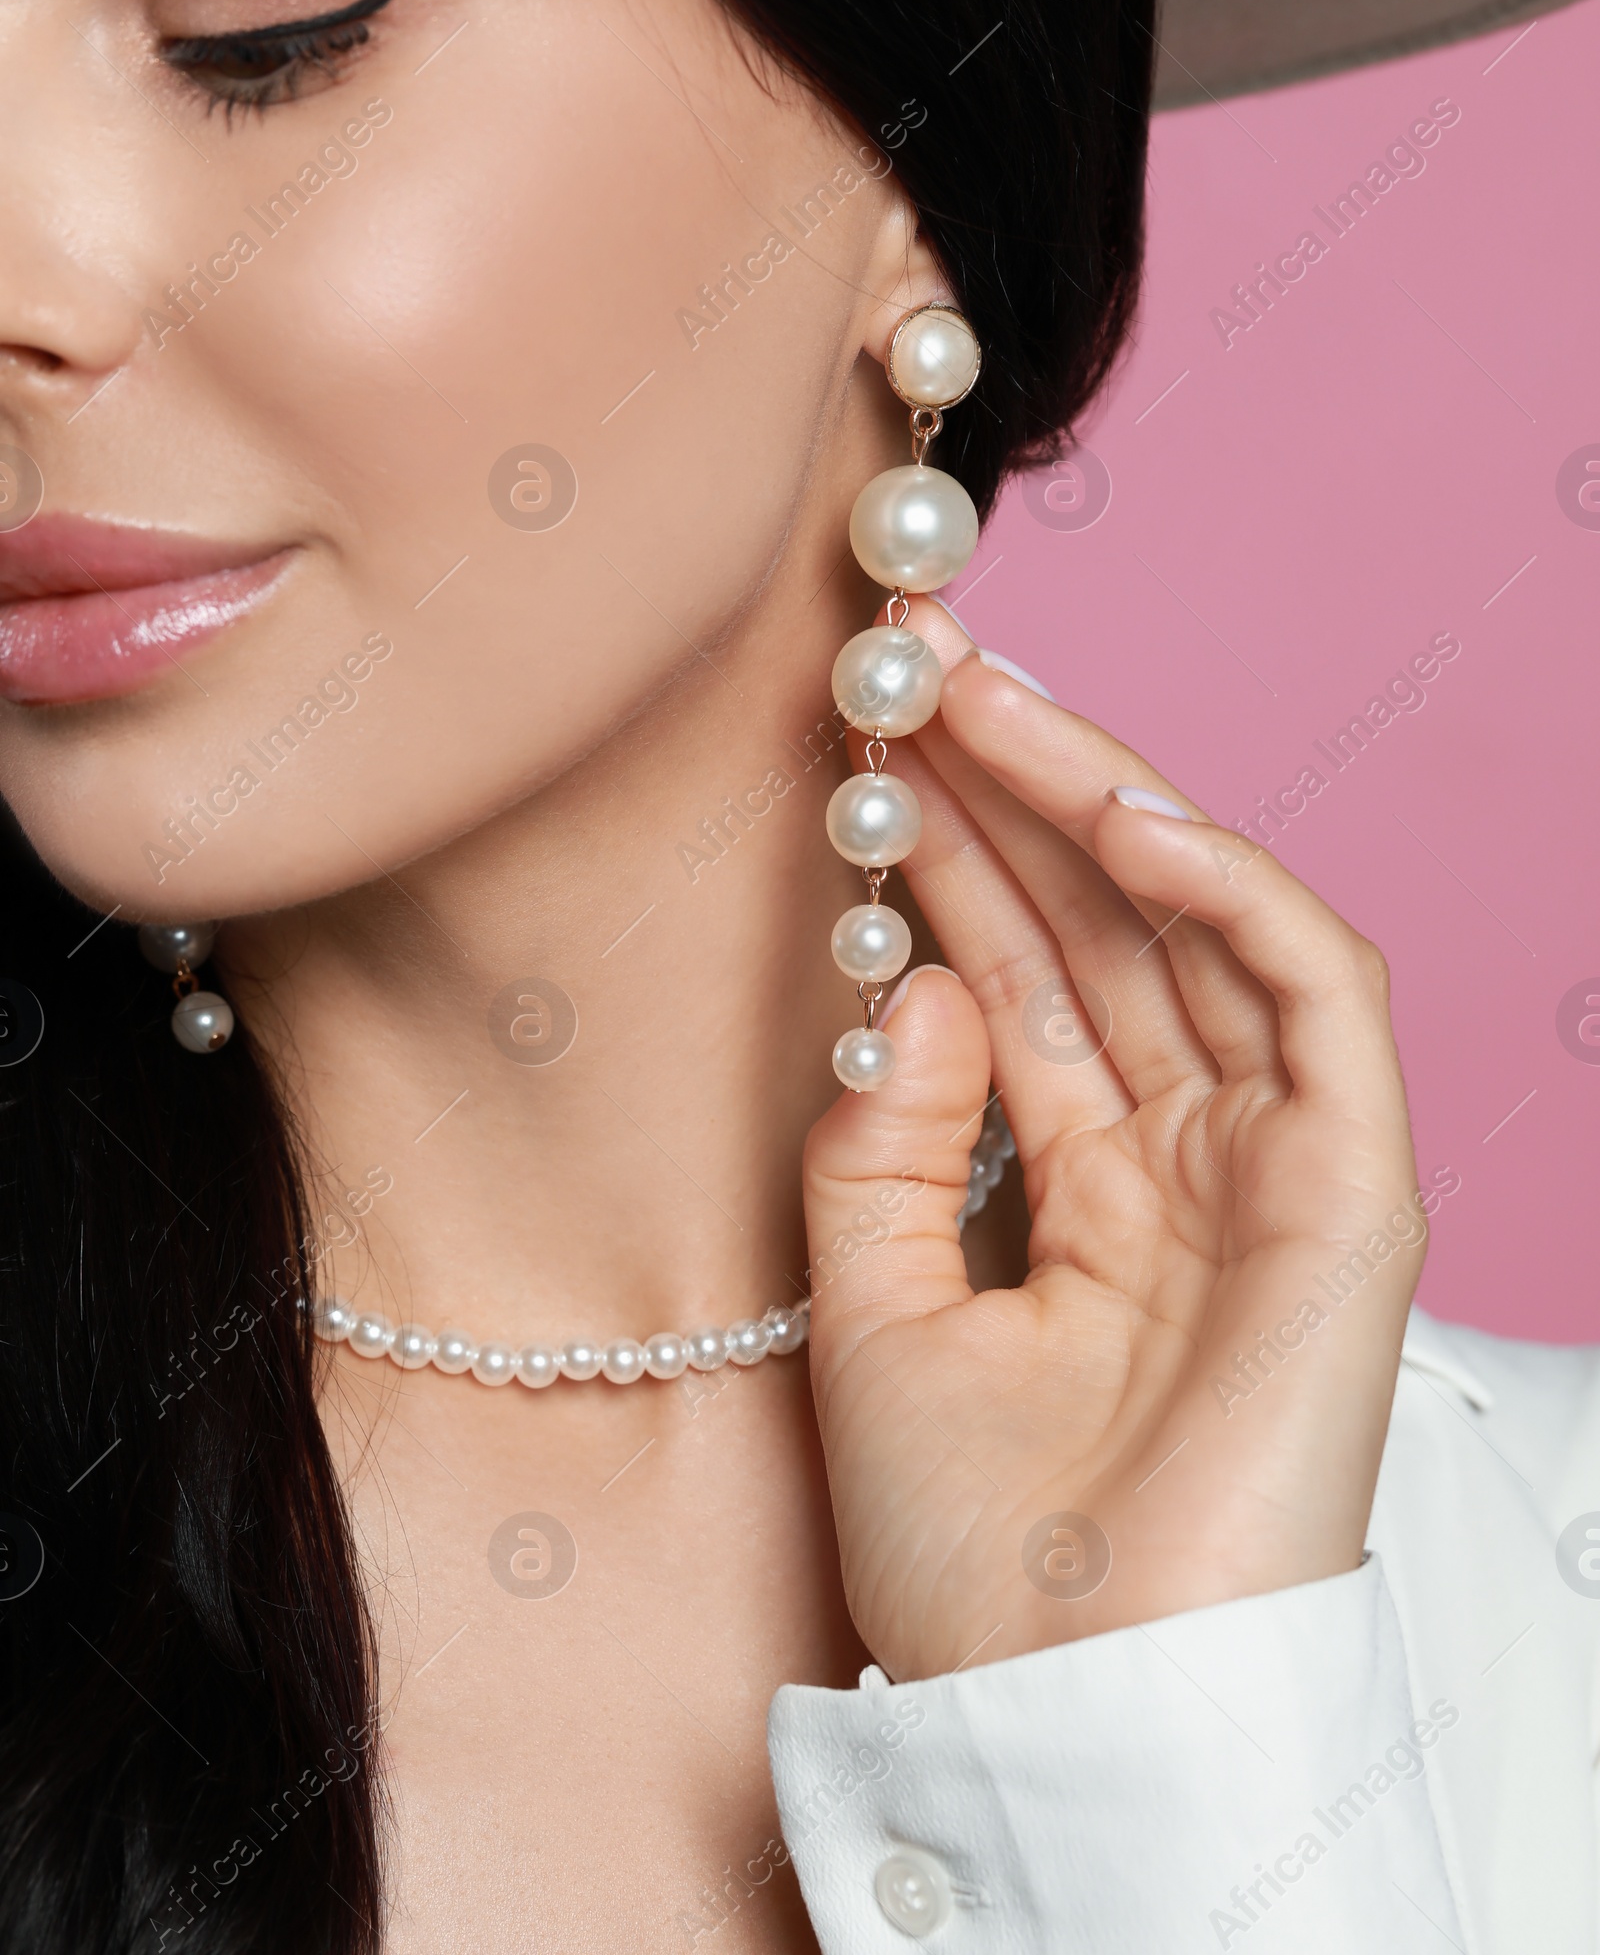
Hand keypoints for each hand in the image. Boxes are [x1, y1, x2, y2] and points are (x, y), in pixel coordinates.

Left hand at [802, 596, 1425, 1683]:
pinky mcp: (1353, 1192)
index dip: (948, 852)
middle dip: (1009, 788)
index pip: (1022, 972)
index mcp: (1086, 1191)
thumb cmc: (969, 1550)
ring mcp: (1274, 1167)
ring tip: (975, 696)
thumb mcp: (868, 1309)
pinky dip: (1231, 891)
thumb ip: (884, 1136)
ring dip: (1094, 798)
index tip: (861, 743)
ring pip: (1199, 925)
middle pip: (1103, 925)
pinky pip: (1314, 996)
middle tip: (910, 666)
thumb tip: (914, 978)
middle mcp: (1185, 1160)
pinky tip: (1121, 811)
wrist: (1061, 1708)